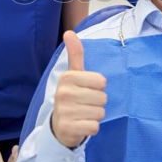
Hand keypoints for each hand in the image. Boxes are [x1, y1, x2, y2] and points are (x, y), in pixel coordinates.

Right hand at [51, 31, 106, 148]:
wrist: (59, 125)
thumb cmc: (72, 96)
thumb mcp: (73, 74)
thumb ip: (75, 54)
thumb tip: (69, 32)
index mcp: (67, 77)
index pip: (102, 81)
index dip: (98, 88)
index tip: (87, 90)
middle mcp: (63, 93)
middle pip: (102, 98)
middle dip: (98, 103)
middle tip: (85, 104)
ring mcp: (64, 111)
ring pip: (100, 113)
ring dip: (95, 115)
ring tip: (83, 114)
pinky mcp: (68, 128)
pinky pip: (94, 127)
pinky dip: (91, 128)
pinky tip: (82, 125)